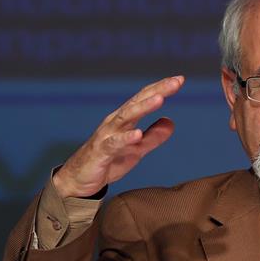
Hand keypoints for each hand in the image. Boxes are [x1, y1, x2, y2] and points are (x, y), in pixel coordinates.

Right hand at [53, 76, 183, 197]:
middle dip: (157, 91)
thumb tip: (171, 122)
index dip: (161, 88)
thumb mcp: (136, 150)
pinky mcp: (100, 152)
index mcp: (125, 121)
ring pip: (125, 117)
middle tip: (175, 82)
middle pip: (137, 102)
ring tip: (159, 99)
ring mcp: (106, 136)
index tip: (180, 79)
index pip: (144, 99)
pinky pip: (114, 144)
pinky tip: (137, 134)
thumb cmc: (108, 162)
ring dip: (142, 107)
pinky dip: (126, 138)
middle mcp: (115, 123)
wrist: (79, 181)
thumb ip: (153, 137)